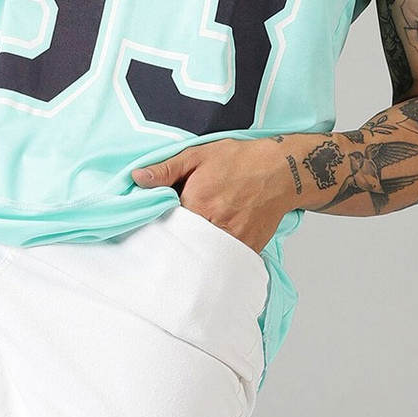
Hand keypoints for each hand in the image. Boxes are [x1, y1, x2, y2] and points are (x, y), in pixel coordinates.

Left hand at [131, 138, 293, 254]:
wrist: (280, 170)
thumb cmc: (238, 160)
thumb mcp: (197, 155)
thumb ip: (165, 169)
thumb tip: (137, 178)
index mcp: (197, 202)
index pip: (165, 224)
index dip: (157, 226)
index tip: (153, 226)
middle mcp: (215, 224)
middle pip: (183, 244)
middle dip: (174, 243)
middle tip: (167, 240)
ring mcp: (233, 239)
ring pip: (203, 255)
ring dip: (193, 252)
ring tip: (187, 248)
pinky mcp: (248, 248)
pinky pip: (225, 260)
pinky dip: (215, 258)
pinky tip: (208, 252)